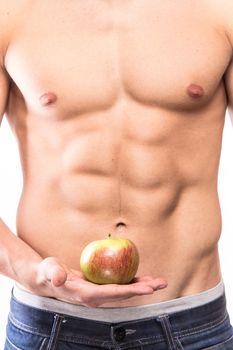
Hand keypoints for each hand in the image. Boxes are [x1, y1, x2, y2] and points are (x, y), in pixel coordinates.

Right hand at [35, 257, 166, 306]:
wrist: (48, 280)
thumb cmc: (48, 273)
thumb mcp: (49, 270)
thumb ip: (53, 273)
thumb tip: (59, 278)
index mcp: (87, 295)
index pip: (113, 294)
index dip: (131, 291)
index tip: (147, 288)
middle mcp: (96, 298)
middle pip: (124, 295)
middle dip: (143, 289)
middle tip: (161, 282)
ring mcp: (99, 294)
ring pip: (124, 291)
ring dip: (141, 286)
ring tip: (158, 281)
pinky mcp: (99, 289)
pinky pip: (119, 285)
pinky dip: (132, 281)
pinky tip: (142, 276)